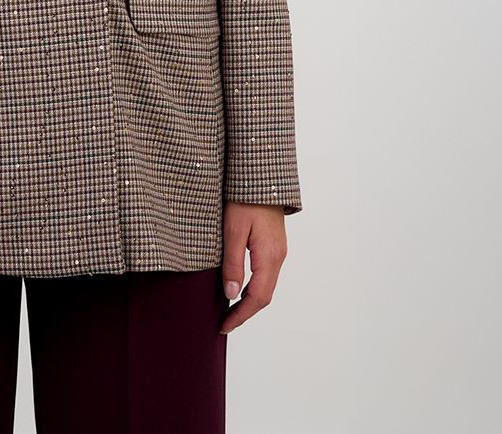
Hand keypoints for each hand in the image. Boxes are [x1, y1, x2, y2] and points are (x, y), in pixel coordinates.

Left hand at [219, 201, 287, 333]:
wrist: (261, 175)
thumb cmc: (244, 198)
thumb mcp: (232, 230)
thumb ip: (233, 263)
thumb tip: (230, 295)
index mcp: (269, 256)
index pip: (257, 298)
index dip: (241, 316)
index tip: (223, 326)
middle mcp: (278, 257)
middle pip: (264, 296)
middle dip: (245, 312)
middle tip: (224, 322)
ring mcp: (278, 251)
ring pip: (266, 286)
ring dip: (249, 301)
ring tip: (228, 309)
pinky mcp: (273, 245)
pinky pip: (265, 274)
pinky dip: (253, 287)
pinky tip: (239, 287)